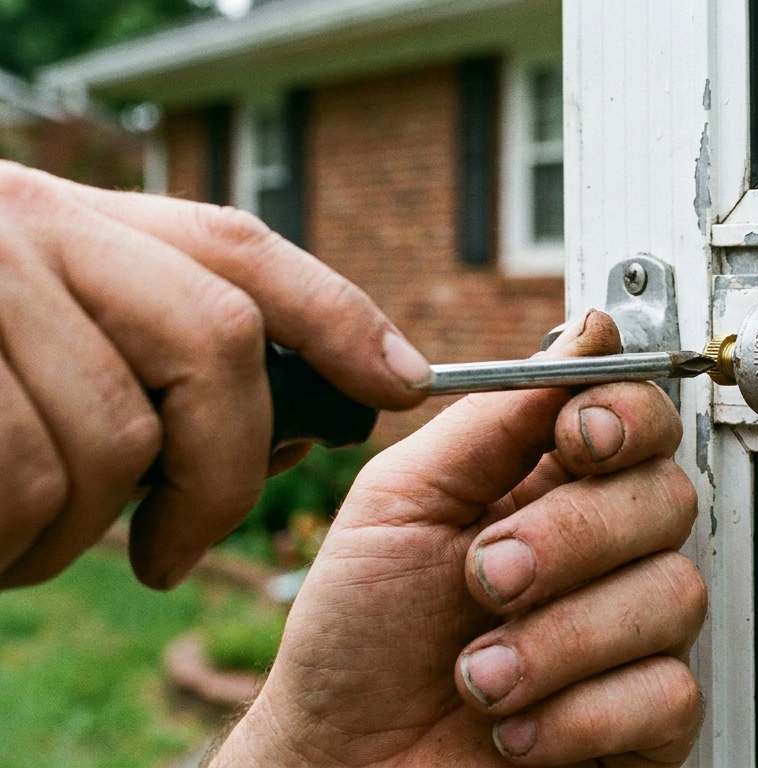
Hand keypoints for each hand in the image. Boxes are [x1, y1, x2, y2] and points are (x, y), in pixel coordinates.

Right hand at [0, 162, 430, 589]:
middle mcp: (30, 226)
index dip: (339, 318)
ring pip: (120, 438)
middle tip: (177, 550)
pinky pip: (27, 483)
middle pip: (215, 342)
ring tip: (31, 540)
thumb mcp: (38, 333)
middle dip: (223, 471)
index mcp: (65, 219)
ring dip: (89, 528)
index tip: (406, 385)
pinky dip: (20, 545)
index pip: (236, 250)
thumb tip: (298, 432)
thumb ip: (152, 354)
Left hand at [213, 311, 706, 766]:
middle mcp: (602, 553)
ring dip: (558, 640)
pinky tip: (519, 731)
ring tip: (478, 676)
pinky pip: (671, 692)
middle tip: (487, 577)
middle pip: (669, 498)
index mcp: (548, 485)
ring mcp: (630, 637)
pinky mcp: (645, 722)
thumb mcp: (401, 501)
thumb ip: (496, 416)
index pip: (642, 417)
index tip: (577, 439)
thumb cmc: (354, 643)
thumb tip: (588, 332)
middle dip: (570, 539)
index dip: (626, 417)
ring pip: (674, 593)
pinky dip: (580, 716)